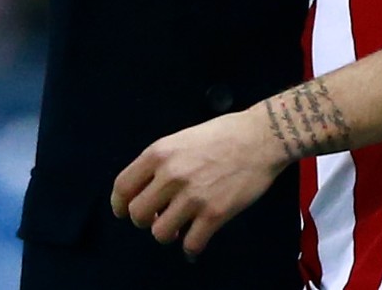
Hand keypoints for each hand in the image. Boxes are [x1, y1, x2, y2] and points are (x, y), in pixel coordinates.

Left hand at [110, 108, 287, 257]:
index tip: (124, 212)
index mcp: (159, 153)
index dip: (120, 204)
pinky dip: (191, 248)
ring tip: (179, 229)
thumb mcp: (182, 138)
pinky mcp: (215, 213)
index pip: (123, 186)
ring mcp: (193, 196)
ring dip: (168, 235)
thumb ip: (162, 162)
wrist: (262, 137)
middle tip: (160, 217)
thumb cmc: (224, 134)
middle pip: (138, 214)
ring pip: (160, 233)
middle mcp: (171, 175)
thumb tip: (149, 190)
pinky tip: (196, 242)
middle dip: (146, 221)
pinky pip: (191, 244)